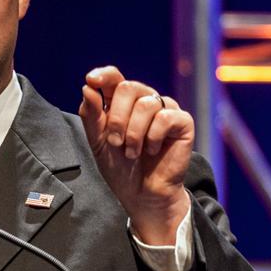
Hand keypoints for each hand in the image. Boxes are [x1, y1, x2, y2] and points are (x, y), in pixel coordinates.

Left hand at [78, 66, 193, 244]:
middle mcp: (144, 101)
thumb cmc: (120, 167)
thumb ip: (91, 115)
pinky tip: (152, 150)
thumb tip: (88, 86)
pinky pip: (165, 117)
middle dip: (116, 117)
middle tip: (115, 142)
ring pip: (146, 103)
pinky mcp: (183, 122)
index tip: (92, 80)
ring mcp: (165, 109)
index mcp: (122, 102)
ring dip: (133, 133)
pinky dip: (153, 136)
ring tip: (132, 152)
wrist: (142, 195)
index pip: (114, 77)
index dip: (104, 75)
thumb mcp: (98, 141)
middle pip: (127, 87)